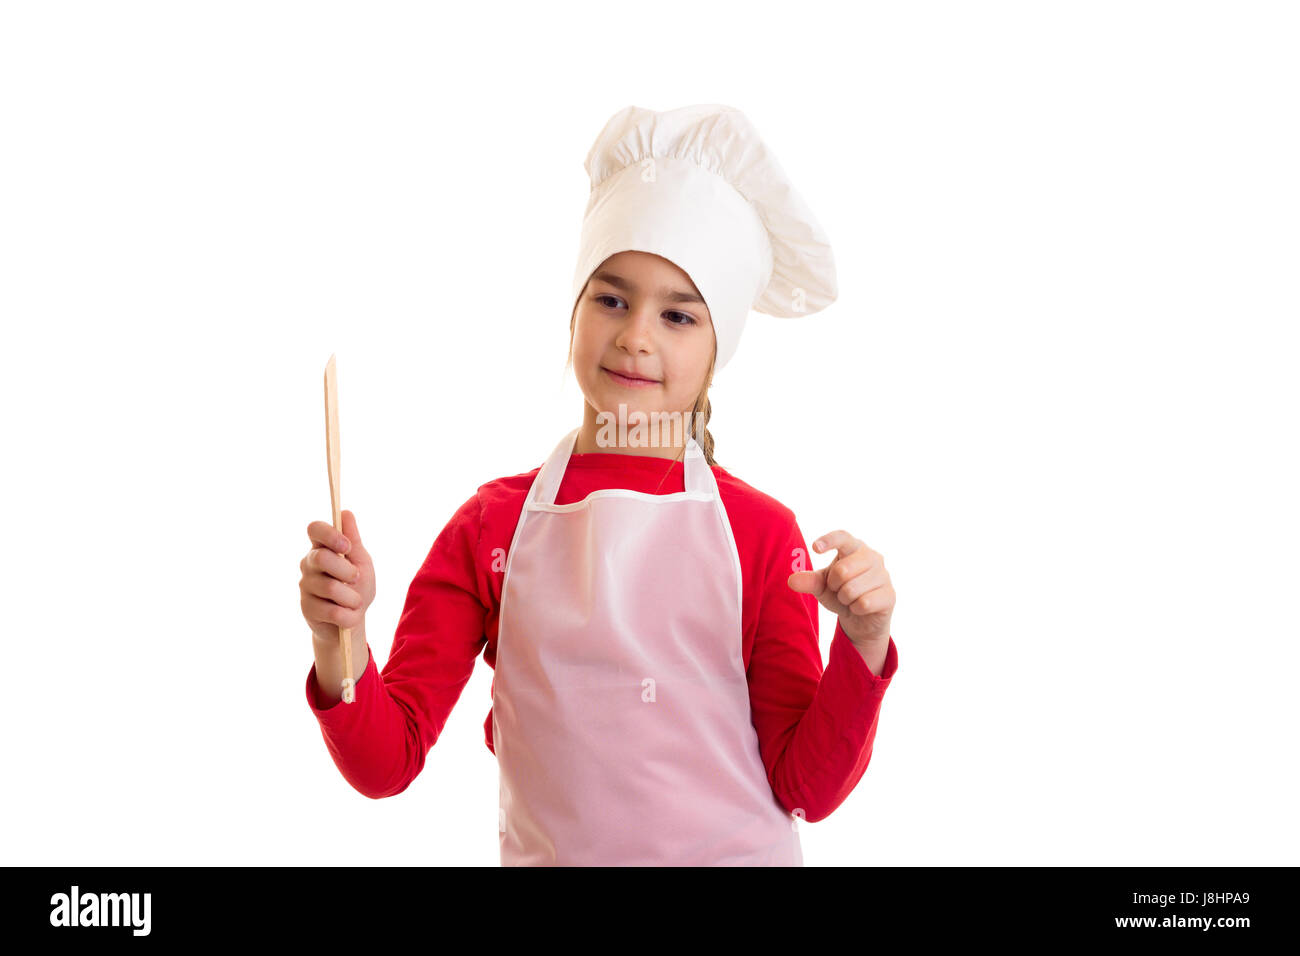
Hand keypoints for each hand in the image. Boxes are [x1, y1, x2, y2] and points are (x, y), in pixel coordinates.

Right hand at [299, 510, 375, 640]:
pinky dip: (349, 615)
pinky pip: (333, 611)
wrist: (351, 621)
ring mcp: (305, 586)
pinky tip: (348, 616)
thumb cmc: (357, 587)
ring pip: (330, 587)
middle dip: (347, 571)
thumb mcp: (361, 562)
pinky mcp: (307, 608)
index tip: (346, 547)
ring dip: (352, 597)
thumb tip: (346, 512)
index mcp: (322, 547)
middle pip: (322, 558)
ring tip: (355, 602)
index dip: (330, 534)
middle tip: (356, 579)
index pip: (314, 529)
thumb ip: (353, 539)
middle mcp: (309, 564)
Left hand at [787, 529, 893, 646]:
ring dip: (845, 599)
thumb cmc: (841, 593)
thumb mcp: (822, 587)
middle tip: (839, 589)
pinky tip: (861, 607)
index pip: (843, 537)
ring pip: (852, 589)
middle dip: (834, 585)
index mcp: (854, 547)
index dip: (829, 540)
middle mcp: (872, 557)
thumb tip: (791, 581)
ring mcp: (884, 575)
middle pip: (842, 570)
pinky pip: (863, 603)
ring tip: (851, 598)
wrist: (861, 618)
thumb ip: (808, 581)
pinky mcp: (890, 595)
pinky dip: (855, 609)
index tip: (815, 548)